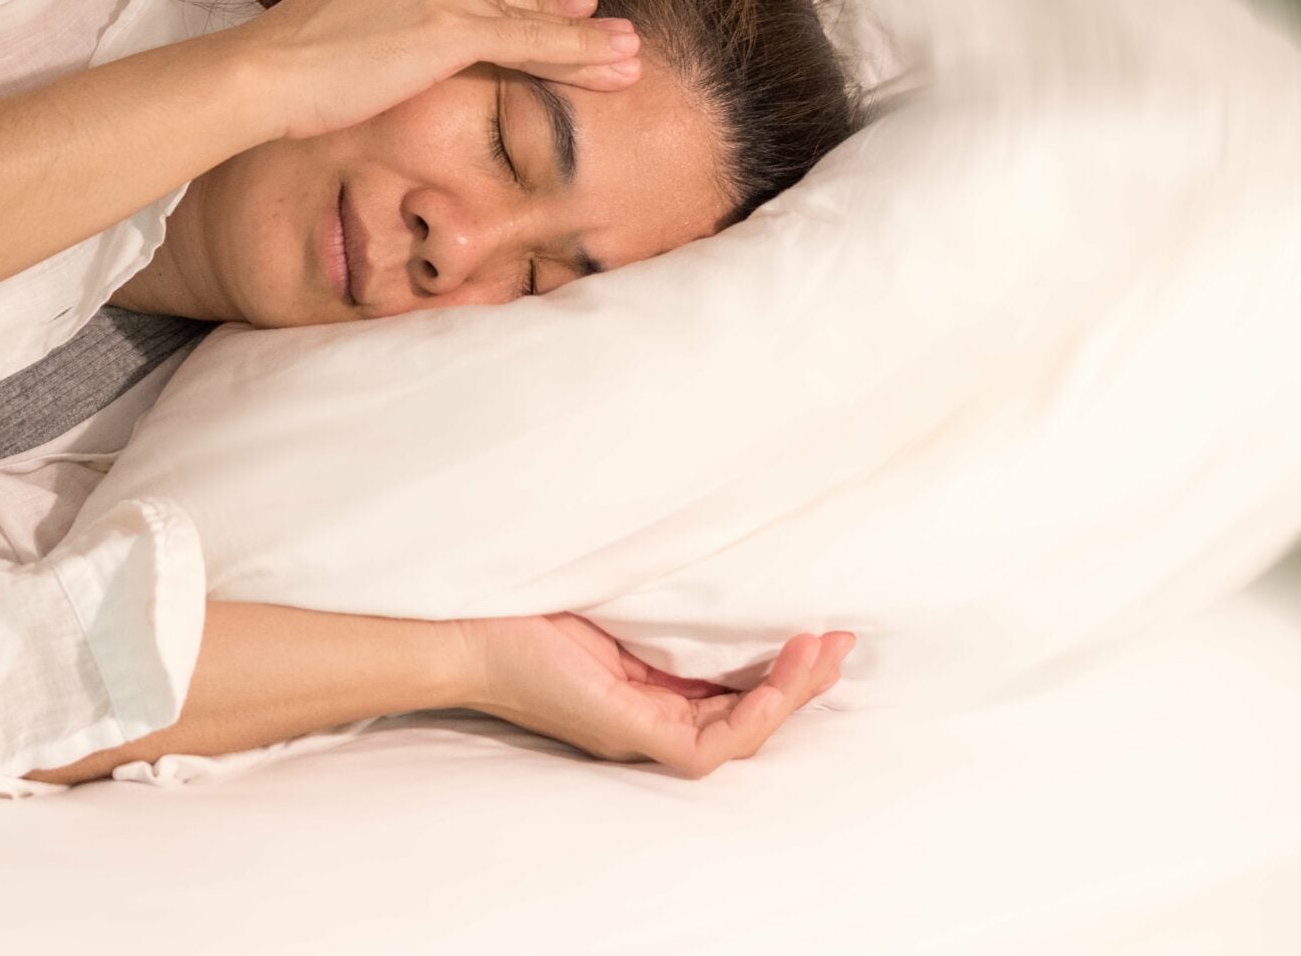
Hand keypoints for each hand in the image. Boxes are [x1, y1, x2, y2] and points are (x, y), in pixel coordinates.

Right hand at [221, 0, 641, 142]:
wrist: (263, 73)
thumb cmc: (287, 67)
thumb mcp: (345, 26)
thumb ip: (391, 21)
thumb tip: (410, 47)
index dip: (523, 5)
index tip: (568, 9)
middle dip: (564, 22)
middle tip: (615, 35)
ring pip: (524, 19)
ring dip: (585, 45)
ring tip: (632, 58)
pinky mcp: (450, 23)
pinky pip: (528, 40)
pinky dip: (576, 54)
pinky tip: (617, 63)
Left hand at [451, 612, 852, 777]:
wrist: (458, 621)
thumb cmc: (520, 600)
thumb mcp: (607, 592)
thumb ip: (656, 593)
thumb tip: (708, 552)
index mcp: (646, 687)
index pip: (731, 689)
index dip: (781, 666)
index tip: (820, 629)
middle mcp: (648, 715)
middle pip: (746, 716)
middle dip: (802, 683)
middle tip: (842, 642)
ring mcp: (638, 729)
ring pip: (738, 737)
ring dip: (786, 698)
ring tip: (819, 653)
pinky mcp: (626, 731)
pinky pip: (704, 748)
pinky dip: (747, 719)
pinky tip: (773, 685)